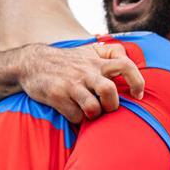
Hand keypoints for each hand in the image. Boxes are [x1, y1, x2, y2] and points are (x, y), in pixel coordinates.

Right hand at [17, 42, 143, 123]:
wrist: (31, 63)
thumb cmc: (65, 61)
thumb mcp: (87, 50)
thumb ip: (109, 52)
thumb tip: (128, 55)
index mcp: (96, 61)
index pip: (126, 65)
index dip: (137, 81)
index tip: (137, 95)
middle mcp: (86, 72)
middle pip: (110, 91)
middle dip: (112, 105)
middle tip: (107, 108)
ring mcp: (71, 85)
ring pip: (93, 108)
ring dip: (94, 115)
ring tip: (89, 112)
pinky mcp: (57, 96)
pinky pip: (75, 116)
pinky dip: (77, 119)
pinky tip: (73, 112)